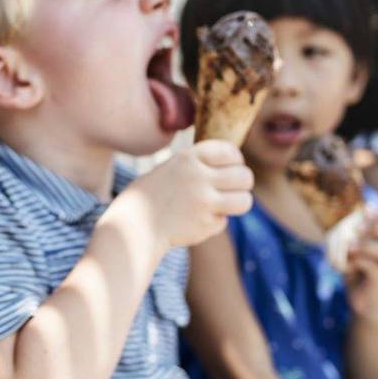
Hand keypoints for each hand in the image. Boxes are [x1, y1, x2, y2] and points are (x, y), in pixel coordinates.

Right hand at [125, 140, 253, 248]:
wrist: (133, 226)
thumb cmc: (151, 196)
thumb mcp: (171, 169)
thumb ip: (199, 166)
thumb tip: (236, 166)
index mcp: (188, 158)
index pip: (230, 152)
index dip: (236, 160)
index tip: (231, 166)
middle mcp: (198, 178)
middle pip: (244, 176)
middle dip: (243, 183)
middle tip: (234, 188)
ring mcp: (203, 203)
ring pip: (244, 201)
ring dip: (238, 203)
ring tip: (225, 206)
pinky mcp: (204, 225)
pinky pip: (223, 222)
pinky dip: (214, 223)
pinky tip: (196, 222)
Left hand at [345, 211, 377, 320]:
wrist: (365, 306)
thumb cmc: (361, 276)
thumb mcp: (360, 254)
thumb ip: (360, 237)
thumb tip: (356, 214)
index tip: (366, 211)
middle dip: (377, 228)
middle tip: (357, 228)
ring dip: (366, 246)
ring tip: (350, 247)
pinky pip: (374, 269)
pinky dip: (359, 261)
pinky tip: (348, 263)